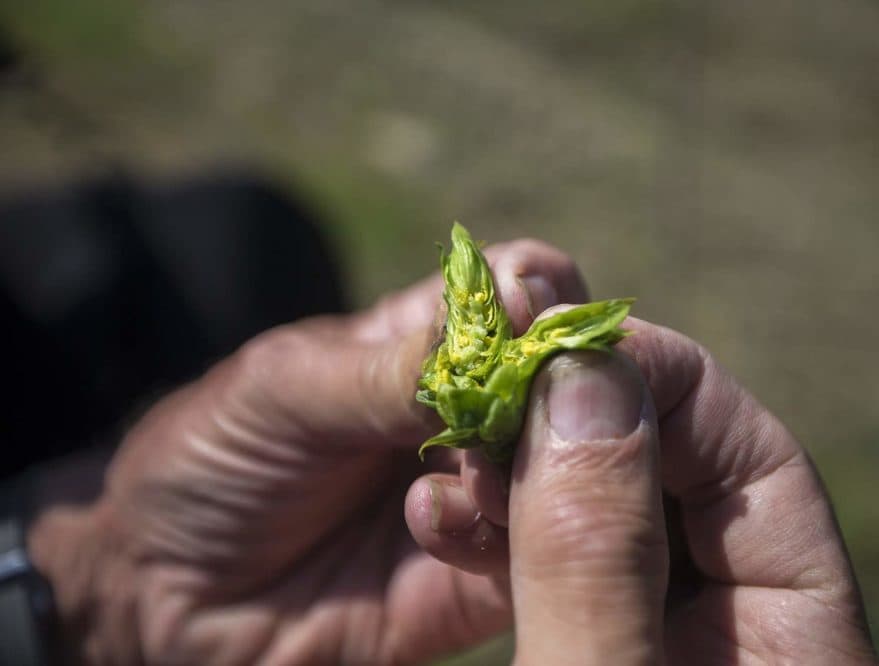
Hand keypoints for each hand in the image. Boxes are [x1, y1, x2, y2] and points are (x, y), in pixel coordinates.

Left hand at [27, 239, 587, 664]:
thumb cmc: (213, 460)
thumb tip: (516, 315)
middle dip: (560, 385)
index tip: (532, 311)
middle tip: (524, 404)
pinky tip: (429, 525)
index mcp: (427, 342)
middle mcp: (472, 412)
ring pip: (570, 464)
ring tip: (464, 476)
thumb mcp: (282, 391)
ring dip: (533, 461)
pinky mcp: (480, 578)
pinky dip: (502, 532)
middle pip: (568, 375)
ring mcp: (482, 493)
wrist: (168, 595)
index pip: (524, 290)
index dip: (542, 291)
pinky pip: (536, 554)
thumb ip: (390, 367)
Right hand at [405, 316, 878, 663]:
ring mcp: (670, 632)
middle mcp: (744, 623)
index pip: (753, 457)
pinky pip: (557, 561)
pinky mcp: (600, 643)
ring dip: (517, 474)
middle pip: (673, 469)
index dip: (650, 379)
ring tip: (449, 466)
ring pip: (602, 506)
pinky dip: (498, 533)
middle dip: (564, 420)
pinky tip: (442, 517)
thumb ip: (597, 554)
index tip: (547, 346)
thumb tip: (584, 380)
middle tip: (476, 396)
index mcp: (798, 642)